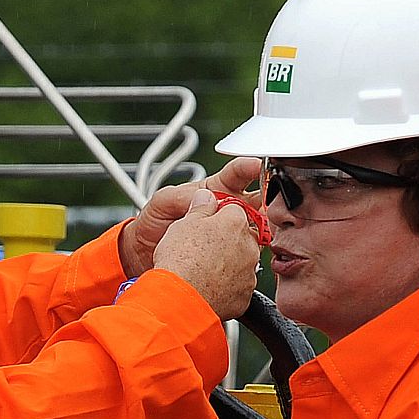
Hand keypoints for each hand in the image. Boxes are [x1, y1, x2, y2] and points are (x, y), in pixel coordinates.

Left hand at [119, 158, 260, 276]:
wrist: (146, 254)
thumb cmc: (154, 223)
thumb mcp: (162, 201)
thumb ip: (180, 196)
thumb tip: (202, 198)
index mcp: (214, 190)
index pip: (237, 174)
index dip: (248, 168)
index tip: (256, 165)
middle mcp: (228, 210)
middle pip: (257, 198)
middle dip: (268, 196)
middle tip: (272, 197)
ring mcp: (232, 232)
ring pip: (258, 224)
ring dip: (264, 223)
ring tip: (267, 223)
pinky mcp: (232, 254)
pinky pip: (249, 249)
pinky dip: (253, 249)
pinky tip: (253, 248)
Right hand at [152, 189, 259, 319]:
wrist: (180, 298)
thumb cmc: (180, 260)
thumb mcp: (183, 223)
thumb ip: (200, 207)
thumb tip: (206, 196)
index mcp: (234, 222)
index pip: (234, 210)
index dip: (218, 217)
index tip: (206, 225)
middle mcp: (248, 246)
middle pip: (241, 237)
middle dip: (226, 241)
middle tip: (203, 248)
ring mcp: (249, 273)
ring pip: (242, 263)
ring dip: (228, 264)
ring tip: (203, 269)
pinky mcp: (245, 296)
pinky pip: (238, 287)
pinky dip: (227, 287)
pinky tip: (208, 286)